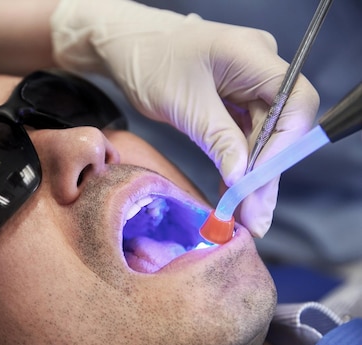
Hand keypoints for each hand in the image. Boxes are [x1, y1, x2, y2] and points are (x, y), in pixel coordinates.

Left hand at [51, 0, 318, 236]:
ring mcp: (249, 85)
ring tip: (246, 216)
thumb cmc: (150, 64)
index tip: (258, 182)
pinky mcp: (235, 101)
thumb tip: (242, 179)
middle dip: (266, 172)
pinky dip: (237, 165)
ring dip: (252, 176)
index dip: (283, 145)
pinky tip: (233, 195)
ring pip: (264, 136)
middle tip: (256, 216)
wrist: (128, 49)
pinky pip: (245, 136)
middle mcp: (259, 68)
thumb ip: (219, 139)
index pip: (295, 101)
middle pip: (281, 125)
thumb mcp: (184, 104)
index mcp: (252, 55)